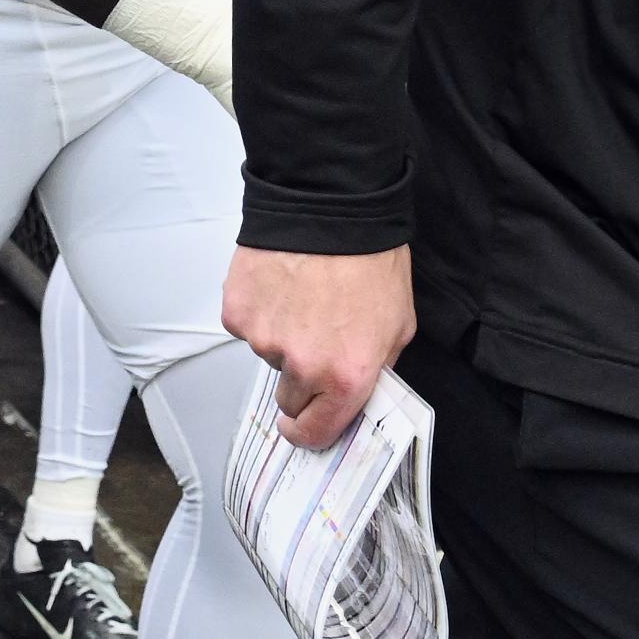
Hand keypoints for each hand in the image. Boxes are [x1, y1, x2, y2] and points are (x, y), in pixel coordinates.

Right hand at [226, 244, 414, 448]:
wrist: (331, 206)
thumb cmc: (370, 258)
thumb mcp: (398, 324)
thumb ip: (376, 366)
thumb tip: (356, 389)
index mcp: (348, 376)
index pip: (317, 432)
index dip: (309, 433)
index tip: (303, 427)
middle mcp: (303, 367)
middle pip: (290, 398)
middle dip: (301, 378)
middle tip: (315, 339)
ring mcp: (265, 341)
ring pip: (269, 356)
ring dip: (283, 336)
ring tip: (304, 296)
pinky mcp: (239, 313)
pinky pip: (248, 325)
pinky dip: (261, 310)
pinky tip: (281, 284)